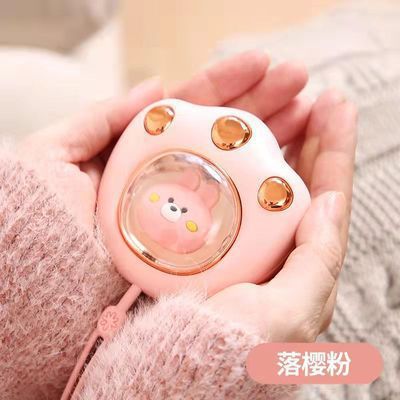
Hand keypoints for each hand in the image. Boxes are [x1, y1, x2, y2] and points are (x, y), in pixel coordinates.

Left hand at [17, 50, 307, 231]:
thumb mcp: (53, 157)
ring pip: (237, 169)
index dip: (226, 84)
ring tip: (308, 112)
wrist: (42, 291)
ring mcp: (187, 215)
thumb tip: (153, 87)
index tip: (261, 63)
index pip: (190, 112)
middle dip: (263, 103)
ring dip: (274, 138)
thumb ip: (97, 120)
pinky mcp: (198, 248)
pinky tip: (290, 166)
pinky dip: (263, 188)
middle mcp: (169, 184)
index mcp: (141, 159)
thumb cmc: (37, 225)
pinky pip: (237, 213)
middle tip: (299, 83)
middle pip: (223, 136)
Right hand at [207, 90, 357, 341]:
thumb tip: (331, 205)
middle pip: (296, 179)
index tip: (336, 107)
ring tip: (277, 106)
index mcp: (298, 262)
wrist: (174, 371)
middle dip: (308, 134)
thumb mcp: (289, 315)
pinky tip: (225, 143)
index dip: (334, 149)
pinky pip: (220, 191)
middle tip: (310, 97)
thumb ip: (316, 264)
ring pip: (260, 180)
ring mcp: (236, 239)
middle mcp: (270, 247)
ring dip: (271, 141)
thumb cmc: (232, 351)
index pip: (327, 196)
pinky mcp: (203, 237)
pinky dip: (226, 163)